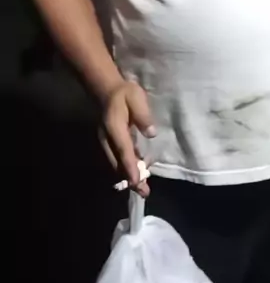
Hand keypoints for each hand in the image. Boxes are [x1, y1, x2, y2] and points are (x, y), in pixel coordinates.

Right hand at [100, 81, 156, 196]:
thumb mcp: (136, 97)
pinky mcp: (109, 144)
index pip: (123, 150)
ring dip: (128, 176)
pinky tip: (137, 174)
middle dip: (130, 178)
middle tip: (143, 192)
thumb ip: (143, 115)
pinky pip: (117, 159)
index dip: (130, 167)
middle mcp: (107, 139)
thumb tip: (151, 133)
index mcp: (114, 128)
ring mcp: (106, 142)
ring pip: (116, 163)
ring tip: (141, 189)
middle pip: (118, 163)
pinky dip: (126, 168)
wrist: (106, 90)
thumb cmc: (124, 93)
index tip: (136, 182)